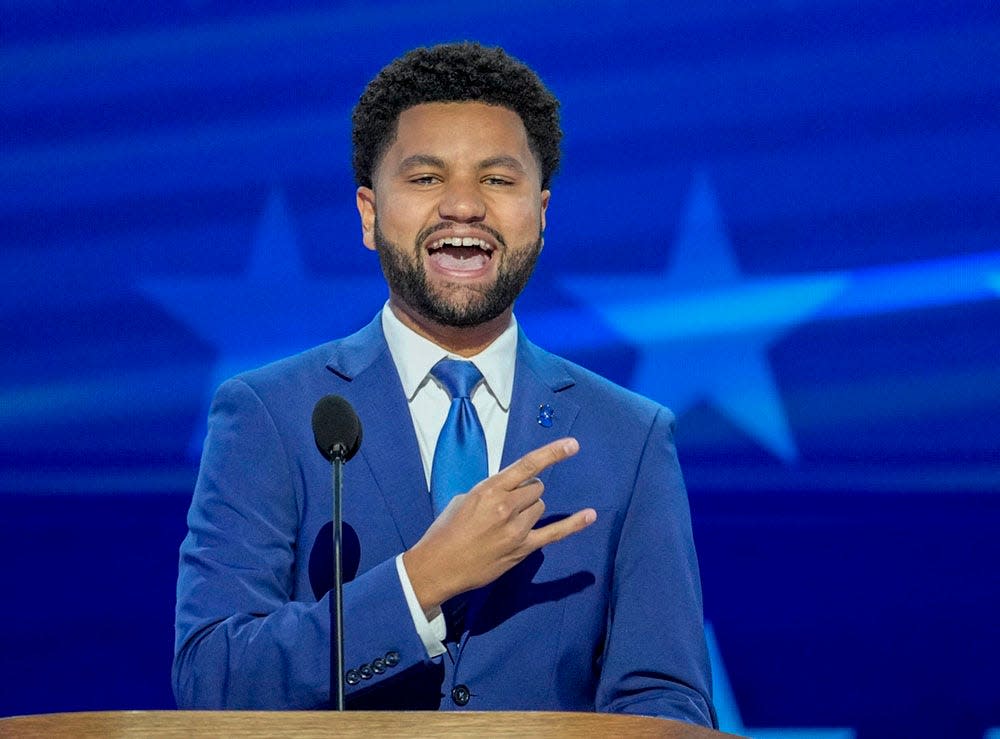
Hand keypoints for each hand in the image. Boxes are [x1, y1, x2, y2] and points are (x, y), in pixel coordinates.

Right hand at [402, 437, 595, 612]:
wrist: (437, 566)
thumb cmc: (445, 530)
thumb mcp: (464, 499)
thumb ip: (491, 490)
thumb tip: (511, 489)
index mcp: (489, 489)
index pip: (527, 466)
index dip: (552, 454)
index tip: (572, 445)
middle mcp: (506, 506)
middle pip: (536, 488)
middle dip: (526, 491)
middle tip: (507, 504)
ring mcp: (516, 529)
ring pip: (540, 506)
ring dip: (529, 509)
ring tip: (507, 522)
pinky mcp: (522, 549)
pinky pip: (554, 533)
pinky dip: (573, 524)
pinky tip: (590, 515)